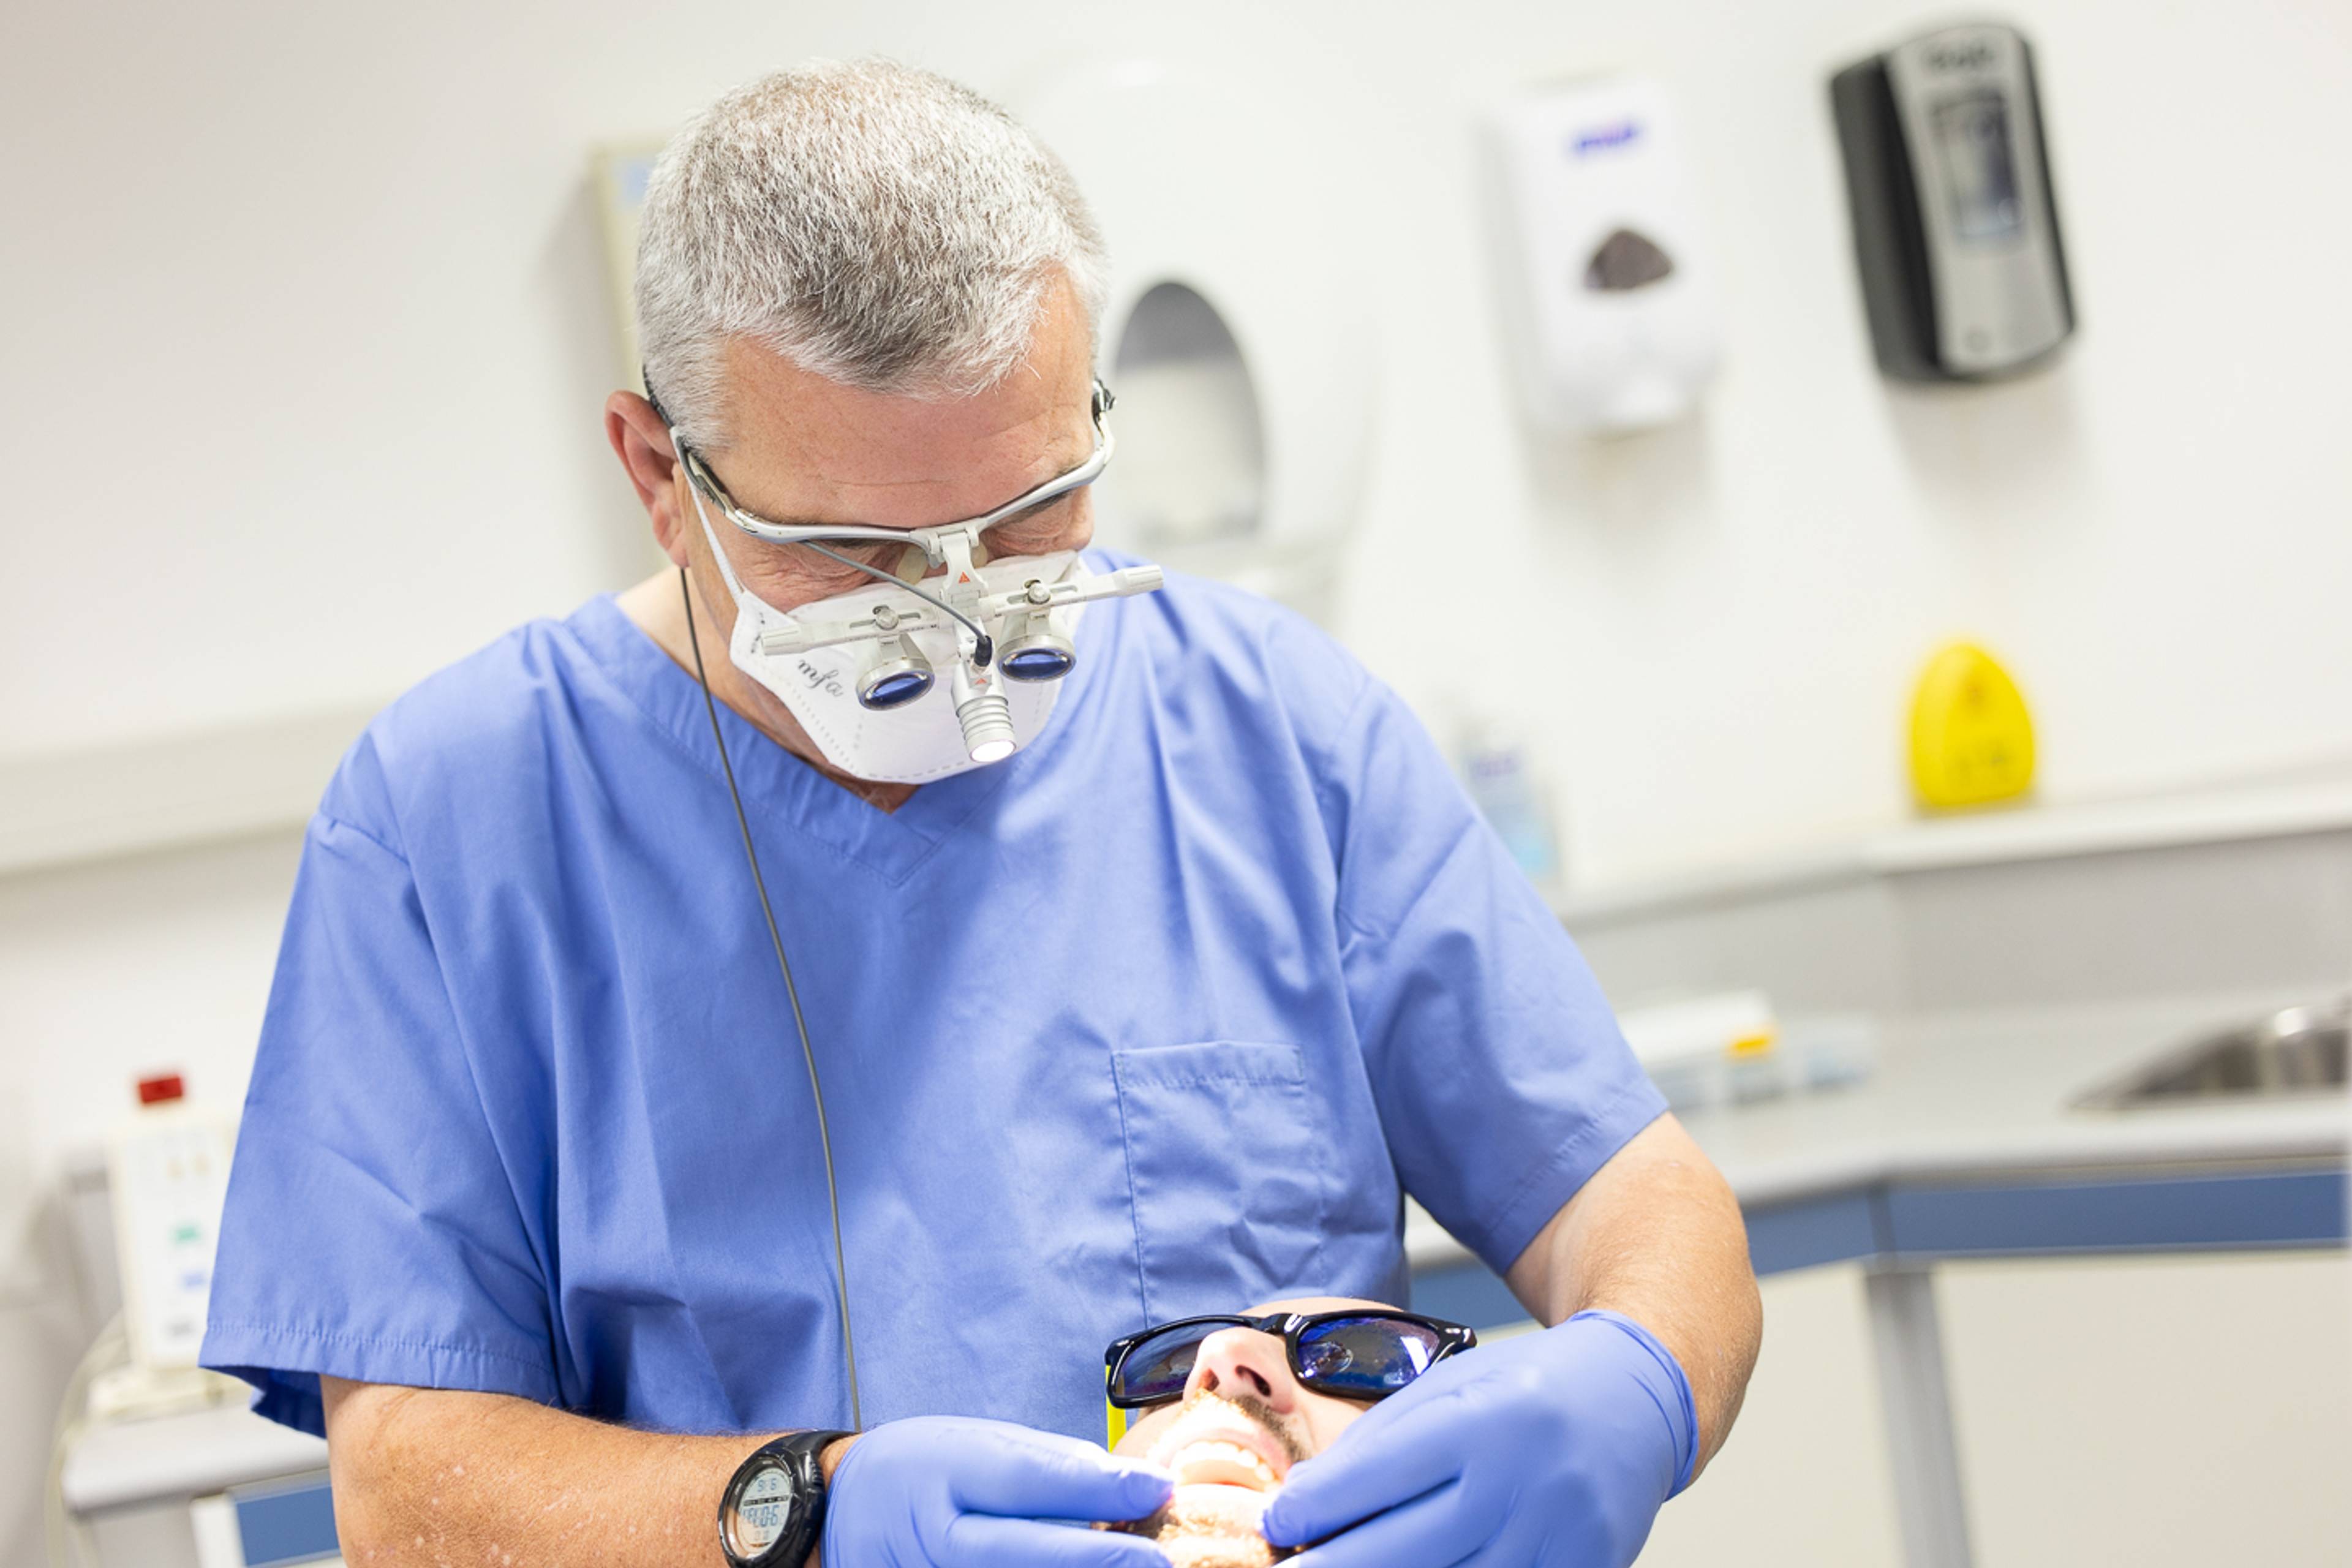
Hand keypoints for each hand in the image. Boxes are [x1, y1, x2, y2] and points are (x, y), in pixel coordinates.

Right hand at [821, 1415, 1173, 1567]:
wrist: (839, 1514)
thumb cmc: (920, 1469)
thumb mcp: (976, 1443)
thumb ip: (1049, 1465)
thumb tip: (1127, 1486)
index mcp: (947, 1470)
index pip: (1031, 1480)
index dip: (1101, 1488)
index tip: (1160, 1489)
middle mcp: (937, 1534)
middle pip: (1030, 1551)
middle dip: (1105, 1558)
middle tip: (1163, 1557)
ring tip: (1131, 1566)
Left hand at [1260, 1310, 1696, 1567]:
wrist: (1636, 1401)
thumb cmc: (1527, 1390)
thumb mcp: (1449, 1388)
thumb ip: (1379, 1443)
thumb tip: (1304, 1503)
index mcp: (1485, 1417)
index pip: (1384, 1473)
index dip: (1319, 1506)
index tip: (1276, 1524)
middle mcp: (1524, 1480)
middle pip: (1410, 1546)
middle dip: (1337, 1565)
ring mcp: (1559, 1536)